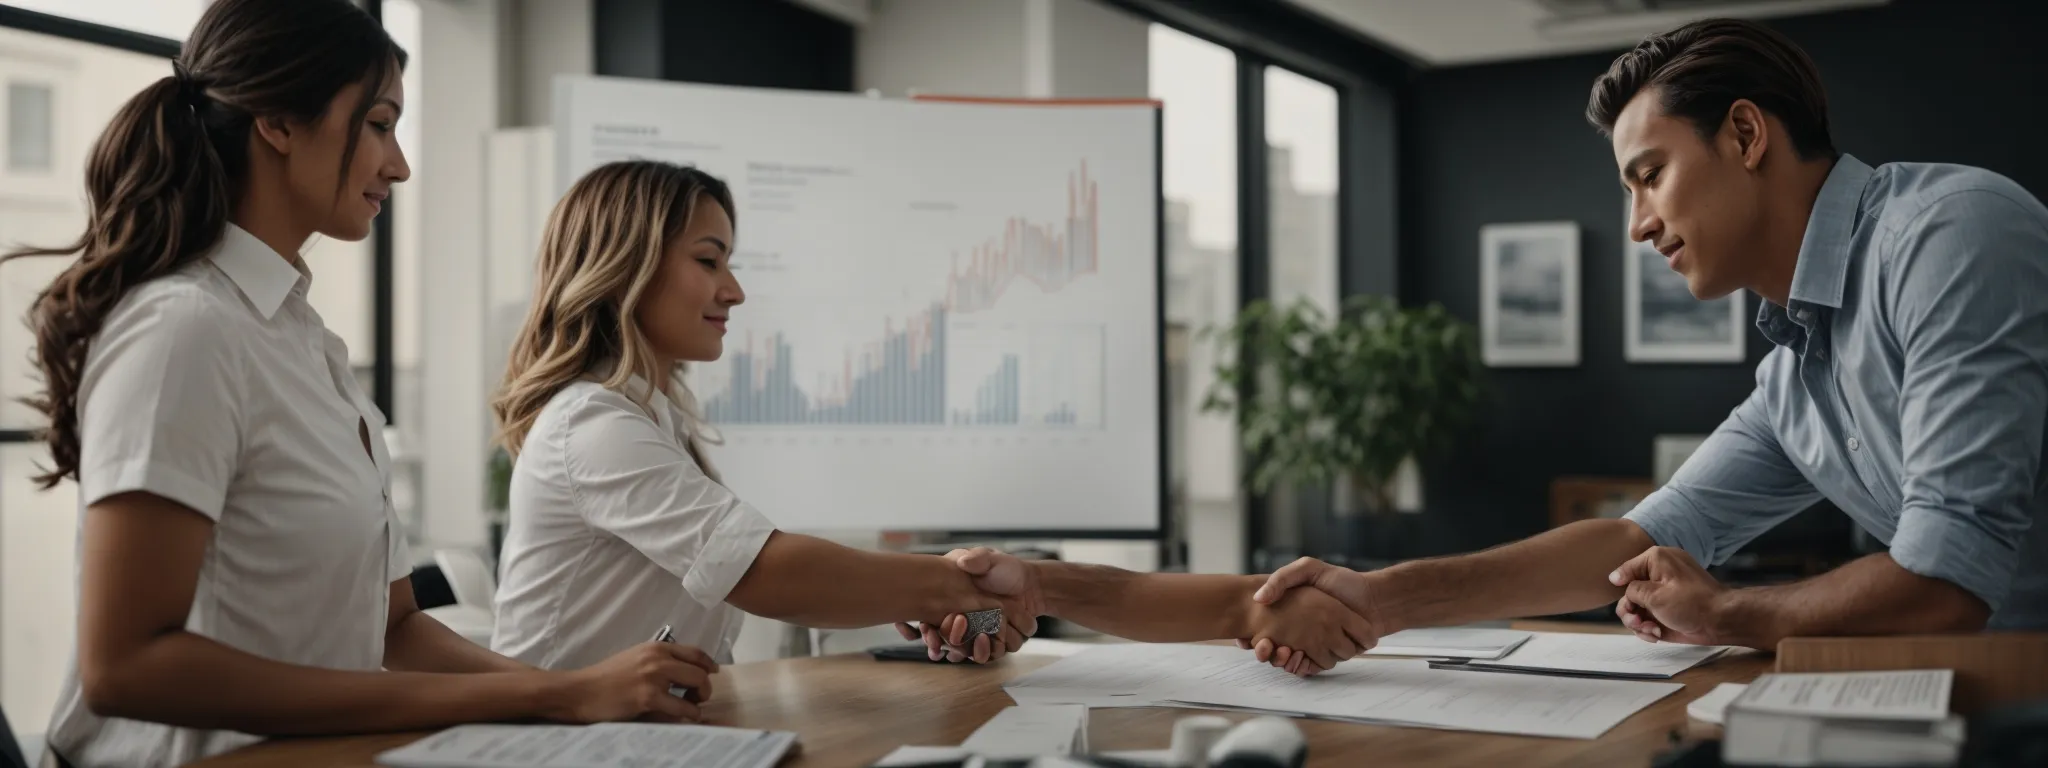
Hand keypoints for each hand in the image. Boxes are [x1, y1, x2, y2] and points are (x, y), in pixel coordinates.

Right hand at [548, 642, 717, 723]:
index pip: (694, 652)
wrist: (581, 691)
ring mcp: (654, 677)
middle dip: (705, 686)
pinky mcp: (648, 698)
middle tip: (698, 696)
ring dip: (699, 700)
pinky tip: (685, 717)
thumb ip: (657, 660)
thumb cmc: (606, 677)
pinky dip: (690, 715)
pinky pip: (682, 708)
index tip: (713, 672)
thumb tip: (682, 670)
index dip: (708, 663)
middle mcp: (658, 658)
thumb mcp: (634, 658)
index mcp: (656, 647)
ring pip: (697, 685)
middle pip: (700, 669)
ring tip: (691, 707)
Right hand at [893, 547, 1043, 662]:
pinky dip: (985, 651)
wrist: (1031, 585)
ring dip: (960, 648)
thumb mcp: (989, 558)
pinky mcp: (995, 642)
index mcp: (952, 603)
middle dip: (935, 641)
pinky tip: (987, 638)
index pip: (927, 620)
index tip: (917, 628)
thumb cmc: (1005, 569)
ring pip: (961, 651)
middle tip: (938, 635)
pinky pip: (986, 654)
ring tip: (972, 635)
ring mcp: (977, 634)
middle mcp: (961, 622)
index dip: (919, 628)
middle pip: (940, 640)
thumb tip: (963, 562)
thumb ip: (977, 559)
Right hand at [1241, 584, 1376, 675]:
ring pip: (1290, 661)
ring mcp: (1315, 645)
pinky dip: (1300, 667)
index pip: (1264, 630)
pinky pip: (1309, 668)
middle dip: (1266, 652)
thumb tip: (1259, 597)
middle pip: (1274, 650)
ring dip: (1282, 660)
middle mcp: (1302, 631)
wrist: (1374, 600)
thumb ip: (1283, 578)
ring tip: (1280, 650)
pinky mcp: (1328, 657)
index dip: (1253, 638)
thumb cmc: (1343, 582)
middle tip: (1262, 645)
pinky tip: (1295, 657)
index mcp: (1294, 614)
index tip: (1246, 638)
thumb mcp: (1308, 569)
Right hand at [1609, 546, 1728, 644]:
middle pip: (1629, 593)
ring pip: (1636, 608)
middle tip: (1637, 623)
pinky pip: (1648, 618)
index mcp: (1656, 560)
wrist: (1721, 622)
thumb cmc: (1692, 603)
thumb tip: (1619, 583)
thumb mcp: (1655, 595)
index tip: (1626, 600)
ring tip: (1650, 631)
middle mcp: (1658, 575)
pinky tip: (1657, 634)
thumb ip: (1632, 590)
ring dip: (1638, 622)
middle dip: (1630, 611)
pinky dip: (1649, 627)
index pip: (1626, 569)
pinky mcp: (1667, 611)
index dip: (1619, 585)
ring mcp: (1663, 594)